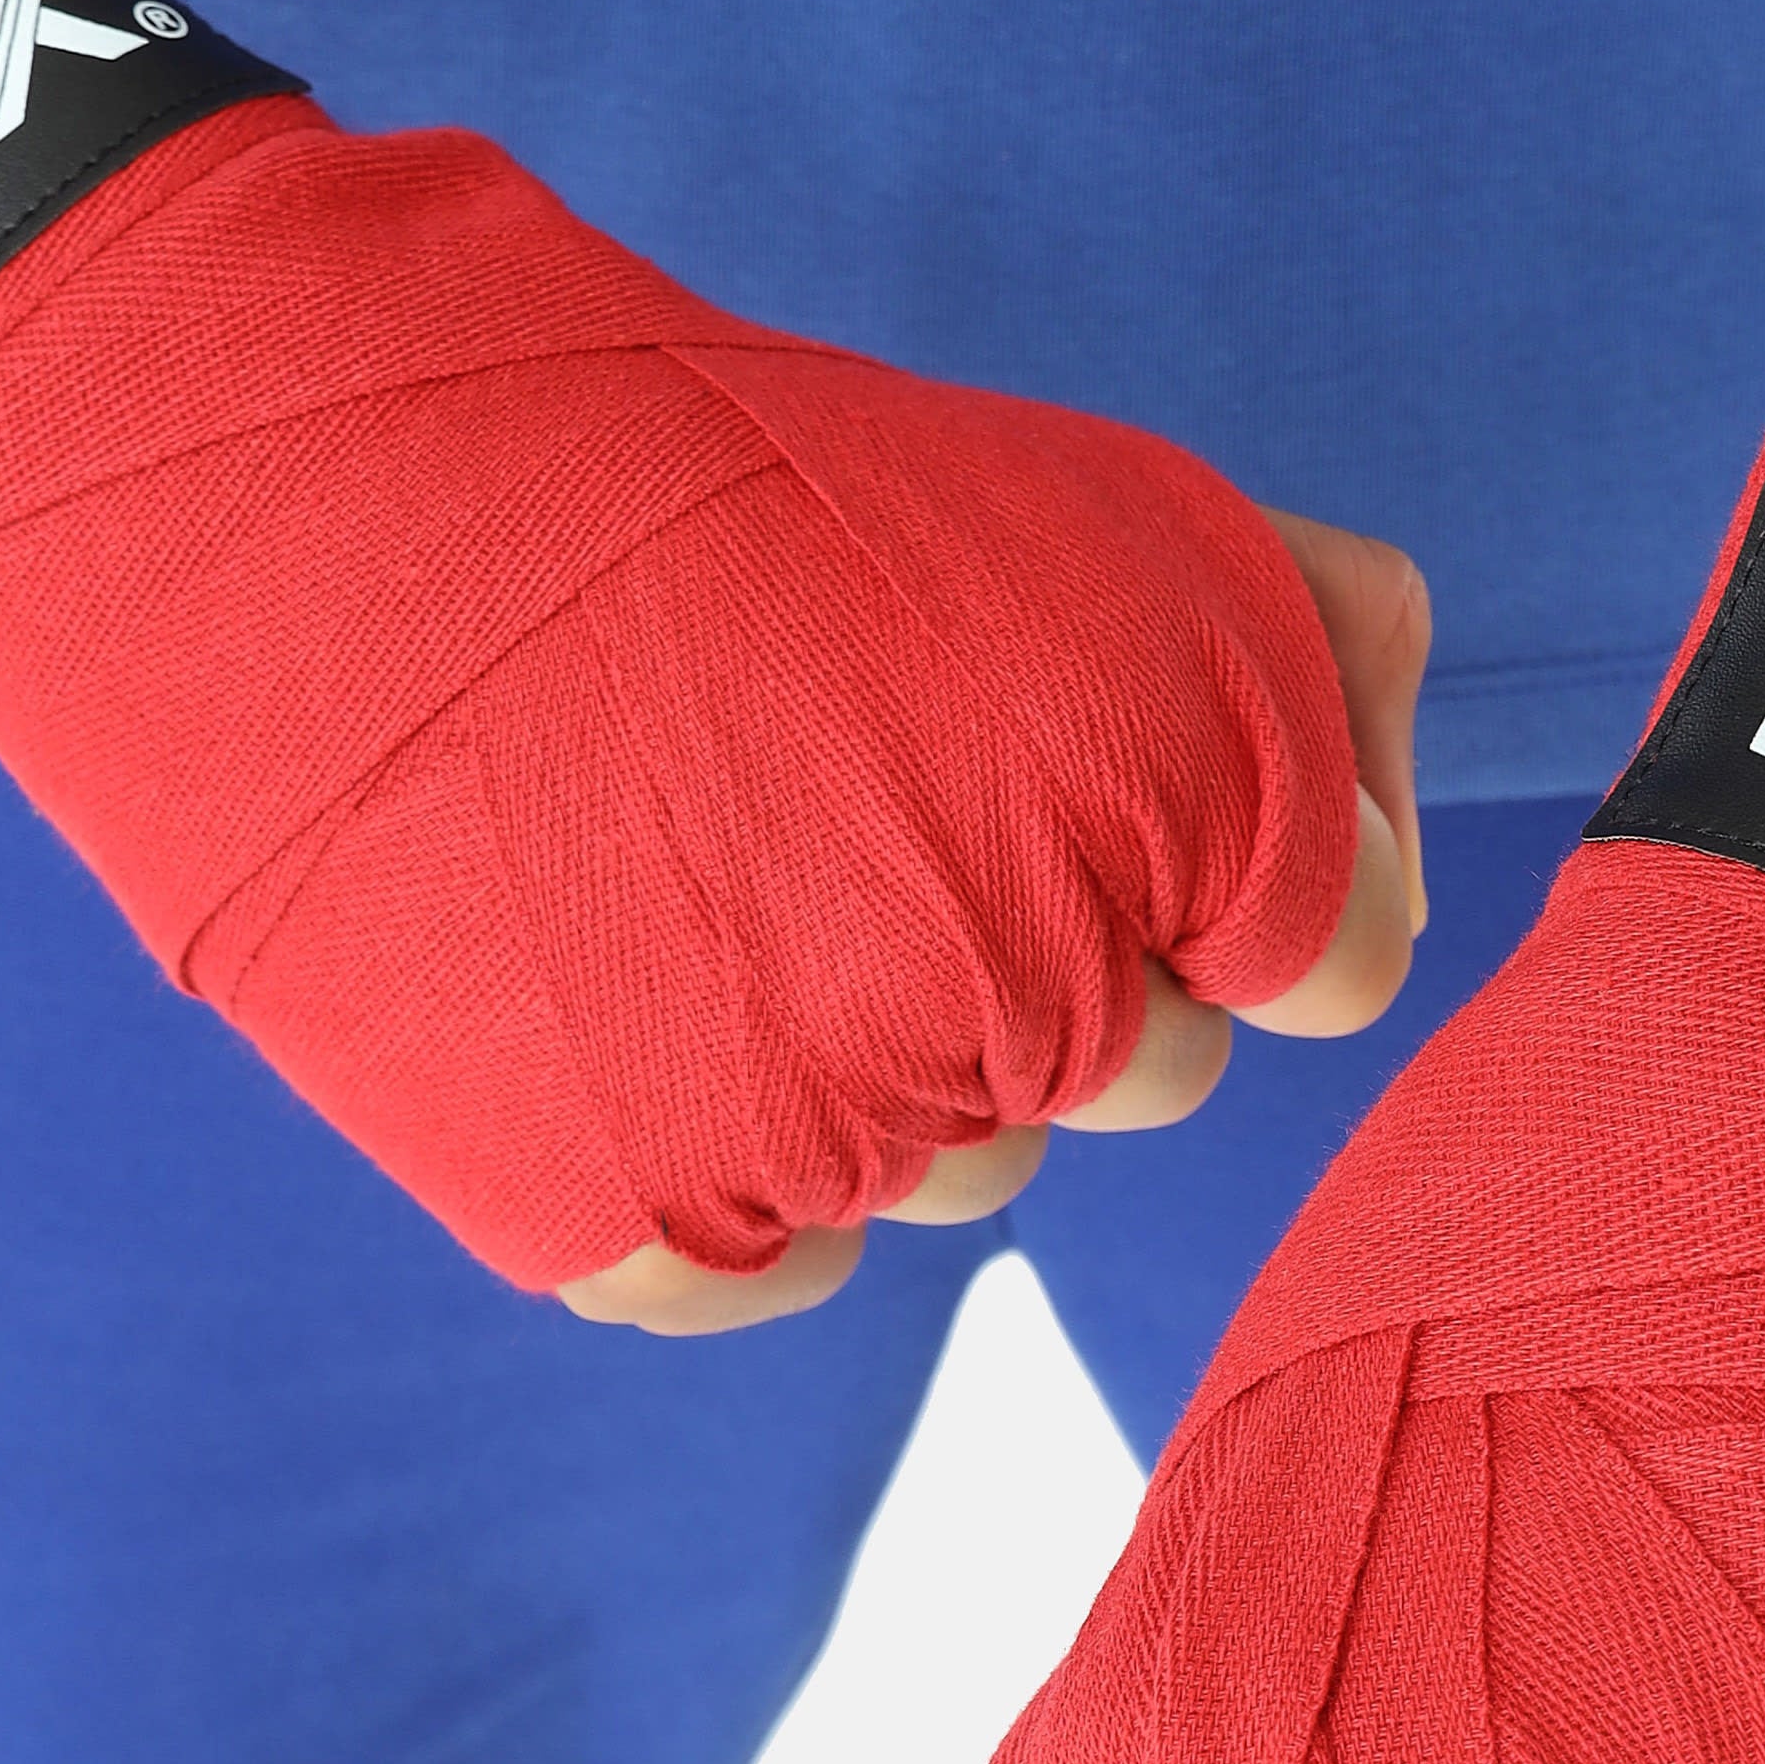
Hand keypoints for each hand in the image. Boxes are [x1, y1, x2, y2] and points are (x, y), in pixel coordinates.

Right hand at [572, 499, 1427, 1332]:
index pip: (1334, 964)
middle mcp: (1032, 979)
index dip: (1224, 869)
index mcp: (1181, 789)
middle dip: (1060, 948)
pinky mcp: (649, 1219)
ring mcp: (835, 1120)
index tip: (1077, 774)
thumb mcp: (1110, 497)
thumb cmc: (772, 500)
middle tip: (869, 796)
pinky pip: (791, 1266)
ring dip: (894, 1052)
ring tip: (741, 868)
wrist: (376, 527)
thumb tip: (1388, 853)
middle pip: (1151, 1074)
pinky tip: (657, 998)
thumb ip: (1330, 641)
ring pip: (972, 1174)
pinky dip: (737, 1163)